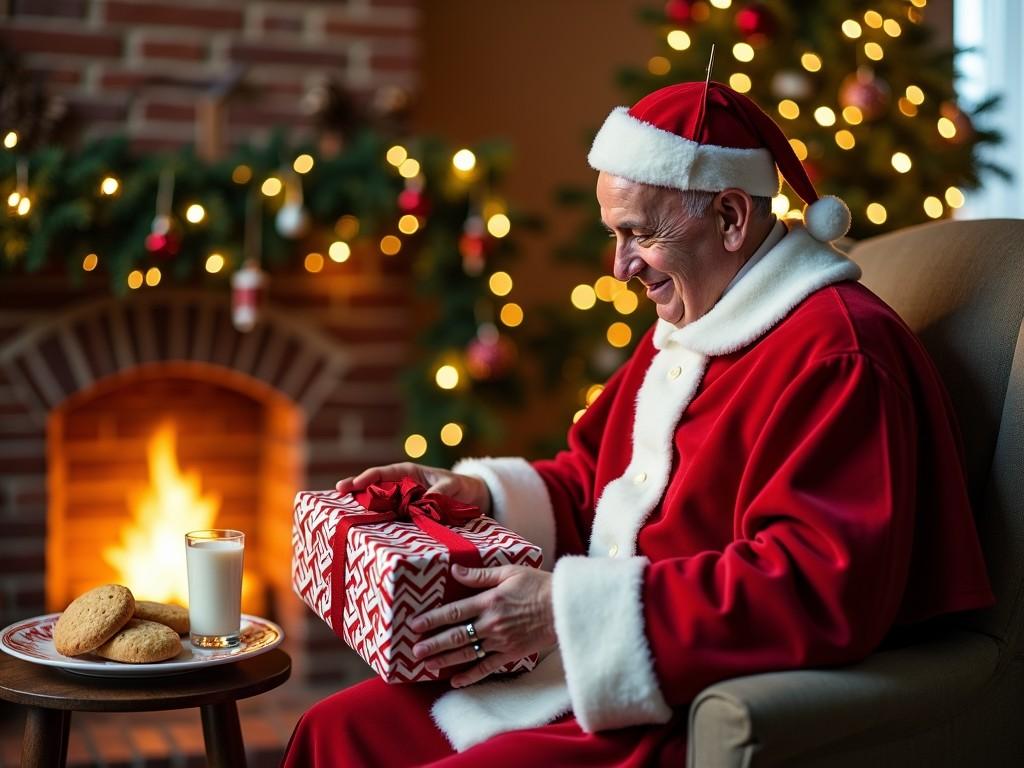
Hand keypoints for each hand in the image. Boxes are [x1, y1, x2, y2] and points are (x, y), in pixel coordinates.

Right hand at [335, 462, 490, 515]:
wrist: (473, 499)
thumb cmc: (462, 486)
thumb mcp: (453, 486)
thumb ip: (440, 492)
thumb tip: (425, 501)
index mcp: (408, 473)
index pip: (382, 474)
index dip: (365, 478)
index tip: (351, 485)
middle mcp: (402, 488)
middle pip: (374, 490)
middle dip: (355, 493)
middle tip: (336, 498)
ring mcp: (403, 504)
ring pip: (380, 507)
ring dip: (365, 511)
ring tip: (344, 517)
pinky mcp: (408, 519)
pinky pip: (393, 521)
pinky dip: (382, 526)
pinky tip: (371, 535)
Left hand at [409, 564, 556, 686]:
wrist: (565, 608)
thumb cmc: (539, 585)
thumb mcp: (510, 572)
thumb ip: (480, 575)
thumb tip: (454, 570)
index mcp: (489, 601)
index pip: (453, 612)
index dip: (432, 619)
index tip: (414, 625)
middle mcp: (491, 623)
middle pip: (456, 635)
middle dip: (433, 643)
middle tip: (414, 651)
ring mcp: (501, 641)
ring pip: (467, 653)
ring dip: (446, 660)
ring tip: (427, 665)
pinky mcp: (511, 654)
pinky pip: (487, 668)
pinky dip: (471, 676)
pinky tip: (456, 682)